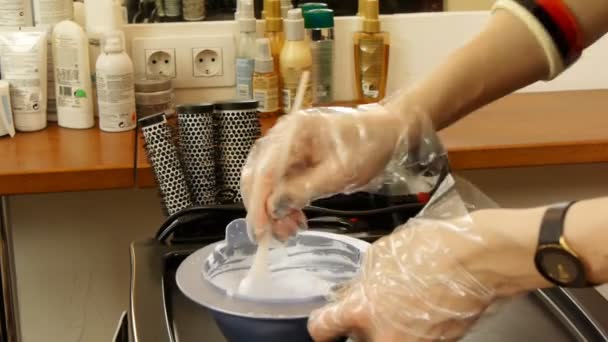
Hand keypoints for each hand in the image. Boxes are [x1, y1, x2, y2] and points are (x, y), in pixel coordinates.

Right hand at [241, 105, 408, 240]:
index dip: (258, 204)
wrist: (387, 133)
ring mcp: (288, 147)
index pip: (264, 172)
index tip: (261, 232)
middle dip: (264, 210)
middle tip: (279, 236)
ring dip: (274, 210)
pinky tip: (297, 219)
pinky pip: (281, 184)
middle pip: (258, 177)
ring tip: (291, 230)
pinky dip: (285, 203)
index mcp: (292, 133)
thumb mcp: (339, 174)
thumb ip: (303, 191)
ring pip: (267, 184)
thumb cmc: (368, 147)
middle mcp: (283, 137)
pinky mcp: (295, 158)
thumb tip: (273, 209)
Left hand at [308, 209, 546, 341]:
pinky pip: (412, 339)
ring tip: (401, 302)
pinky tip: (420, 305)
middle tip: (372, 305)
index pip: (321, 330)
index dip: (322, 323)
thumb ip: (360, 281)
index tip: (326, 321)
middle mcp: (385, 337)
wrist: (480, 259)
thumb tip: (351, 293)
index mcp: (363, 310)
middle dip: (360, 326)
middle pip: (356, 340)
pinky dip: (411, 328)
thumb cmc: (432, 250)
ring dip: (387, 328)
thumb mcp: (381, 255)